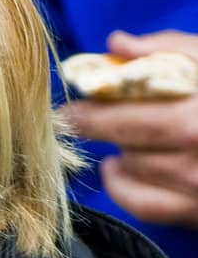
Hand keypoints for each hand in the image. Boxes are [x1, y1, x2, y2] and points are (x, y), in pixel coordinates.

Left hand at [63, 30, 197, 227]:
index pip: (130, 102)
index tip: (73, 97)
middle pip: (124, 134)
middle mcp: (196, 146)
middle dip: (94, 124)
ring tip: (117, 135)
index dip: (93, 101)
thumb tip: (116, 45)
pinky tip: (117, 168)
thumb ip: (171, 49)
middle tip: (74, 116)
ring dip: (118, 149)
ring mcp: (195, 185)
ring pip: (130, 166)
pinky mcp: (195, 212)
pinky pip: (140, 204)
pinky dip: (120, 187)